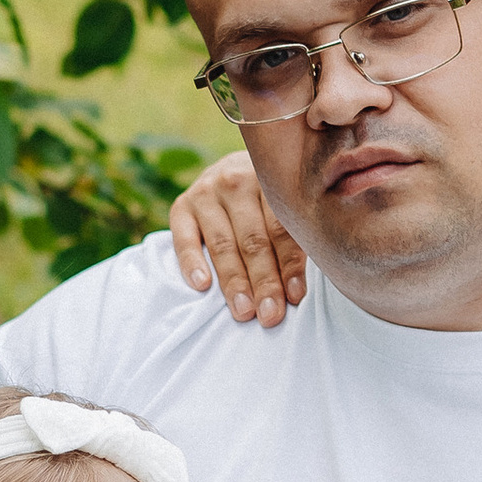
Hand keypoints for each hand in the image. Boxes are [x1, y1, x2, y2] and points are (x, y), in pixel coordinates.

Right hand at [169, 151, 307, 328]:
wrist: (235, 167)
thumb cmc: (270, 199)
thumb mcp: (286, 205)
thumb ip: (295, 237)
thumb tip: (300, 289)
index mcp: (271, 180)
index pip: (281, 229)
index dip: (289, 264)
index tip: (294, 296)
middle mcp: (236, 181)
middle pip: (253, 240)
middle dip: (264, 281)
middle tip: (270, 314)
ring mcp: (206, 192)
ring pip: (223, 244)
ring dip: (234, 281)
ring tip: (244, 311)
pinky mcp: (181, 207)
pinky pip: (185, 239)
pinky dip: (192, 262)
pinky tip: (202, 285)